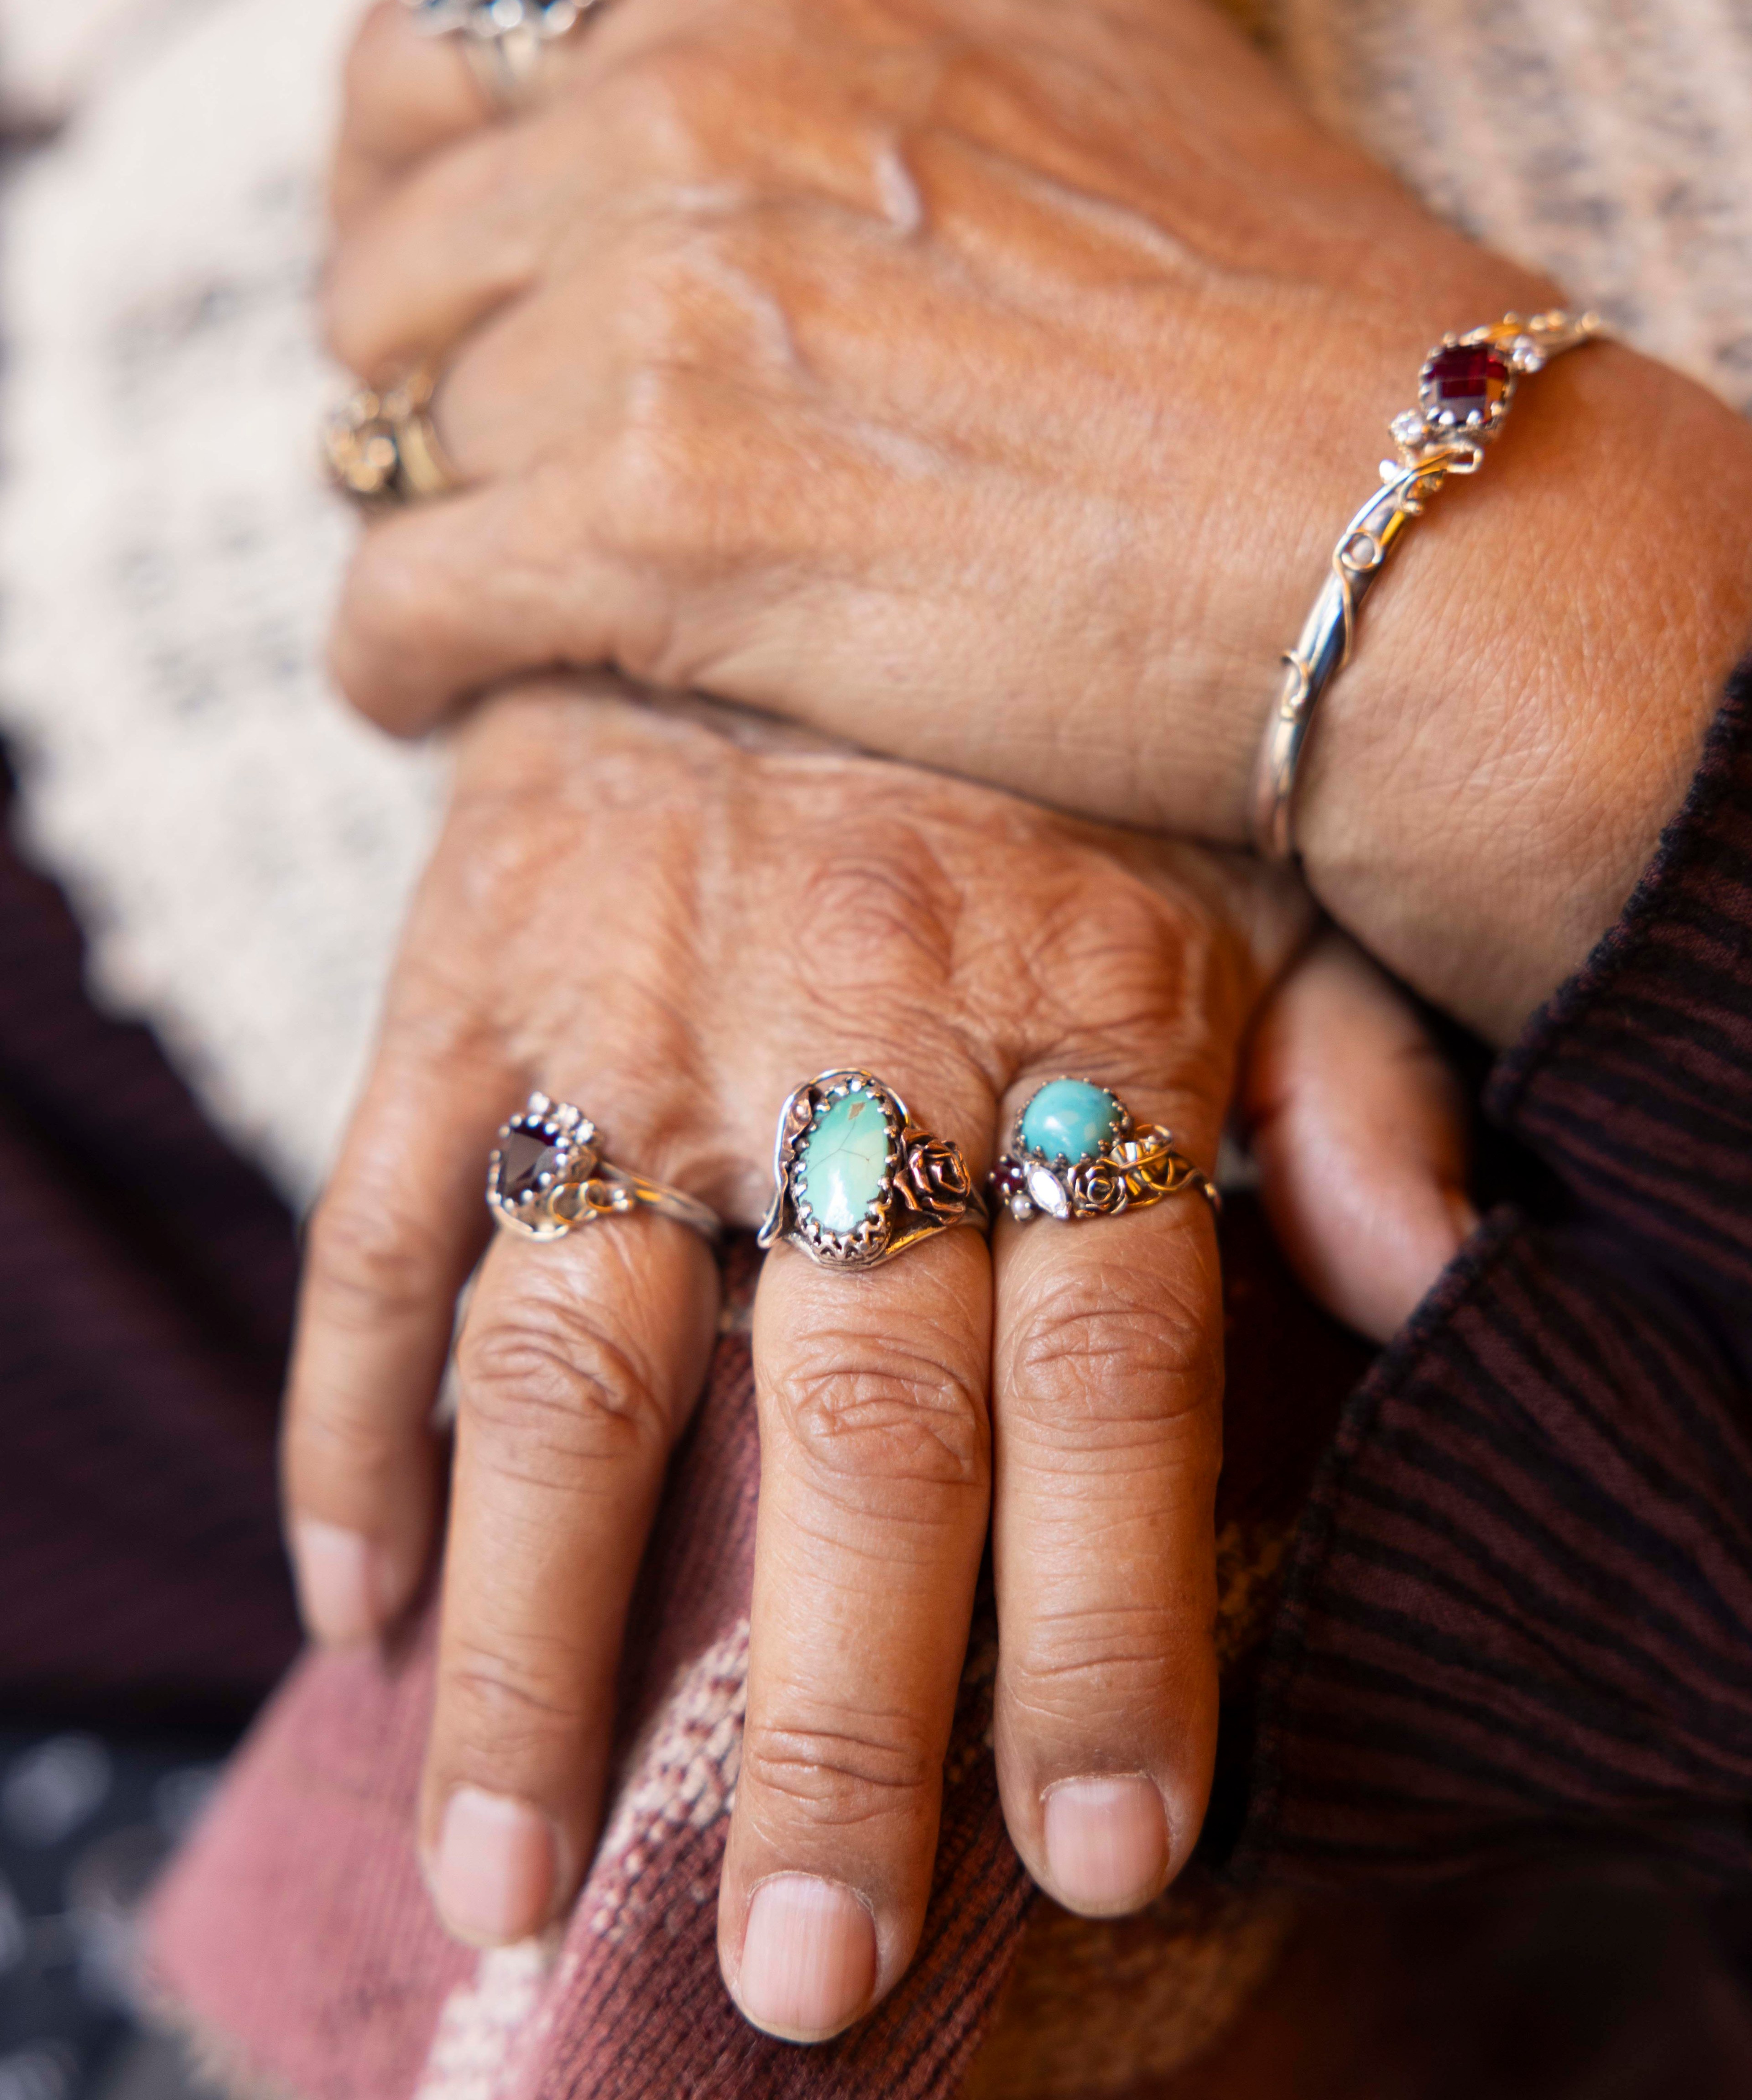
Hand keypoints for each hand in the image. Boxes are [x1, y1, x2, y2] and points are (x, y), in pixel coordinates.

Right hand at [280, 682, 1463, 2037]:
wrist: (788, 479)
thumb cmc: (1043, 715)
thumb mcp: (1253, 843)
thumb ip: (1349, 1060)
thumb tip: (1437, 1275)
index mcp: (1080, 1002)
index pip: (1114, 1366)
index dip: (1114, 1620)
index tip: (1105, 1850)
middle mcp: (852, 1022)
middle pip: (850, 1416)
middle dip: (833, 1710)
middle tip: (802, 1967)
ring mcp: (630, 994)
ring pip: (574, 1361)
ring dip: (538, 1638)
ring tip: (502, 1869)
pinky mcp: (467, 954)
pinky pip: (379, 1216)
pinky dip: (351, 1420)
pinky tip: (356, 1603)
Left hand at [321, 0, 1751, 1042]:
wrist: (1397, 530)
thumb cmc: (1281, 323)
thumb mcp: (1070, 52)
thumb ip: (874, 15)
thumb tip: (736, 33)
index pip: (458, 31)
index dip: (432, 163)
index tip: (461, 260)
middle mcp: (686, 113)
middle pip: (400, 247)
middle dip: (414, 362)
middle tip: (468, 458)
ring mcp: (662, 320)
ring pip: (399, 431)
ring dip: (422, 518)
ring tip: (476, 594)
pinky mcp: (660, 535)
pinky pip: (404, 593)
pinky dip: (387, 652)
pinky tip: (423, 692)